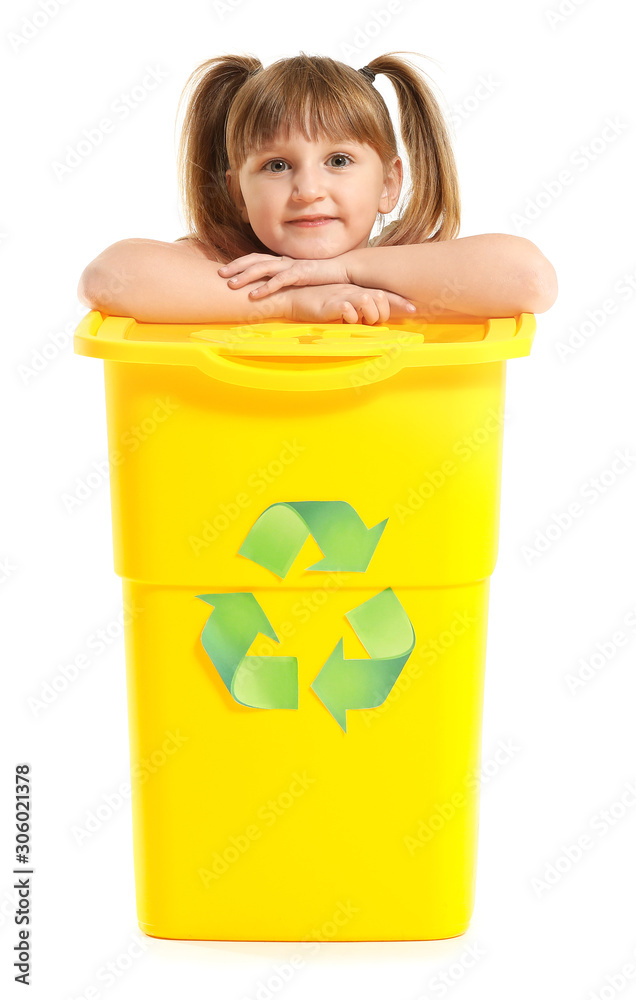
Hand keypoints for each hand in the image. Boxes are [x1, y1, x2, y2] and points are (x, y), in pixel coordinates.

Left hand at [218, 253, 349, 298]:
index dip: (240, 263)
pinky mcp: (301, 273)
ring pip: (263, 269)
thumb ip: (286, 279)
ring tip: (231, 285)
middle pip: (254, 260)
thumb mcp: (300, 276)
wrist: (344, 270)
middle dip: (236, 267)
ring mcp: (292, 266)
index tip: (224, 270)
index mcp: (282, 261)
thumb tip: (273, 286)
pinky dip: (266, 287)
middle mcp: (284, 261)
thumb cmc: (322, 275)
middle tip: (219, 274)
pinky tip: (254, 295)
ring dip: (245, 276)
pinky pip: (280, 280)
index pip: (256, 258)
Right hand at [284, 283, 416, 324]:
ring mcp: (344, 295)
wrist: (294, 297)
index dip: (400, 302)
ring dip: (369, 316)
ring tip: (359, 321)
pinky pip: (350, 310)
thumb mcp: (342, 304)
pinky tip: (344, 319)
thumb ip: (358, 309)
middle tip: (372, 321)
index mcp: (358, 290)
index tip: (414, 309)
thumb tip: (374, 320)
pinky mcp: (332, 303)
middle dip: (383, 314)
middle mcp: (354, 290)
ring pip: (369, 302)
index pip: (385, 294)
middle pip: (382, 299)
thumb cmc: (318, 303)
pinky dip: (351, 317)